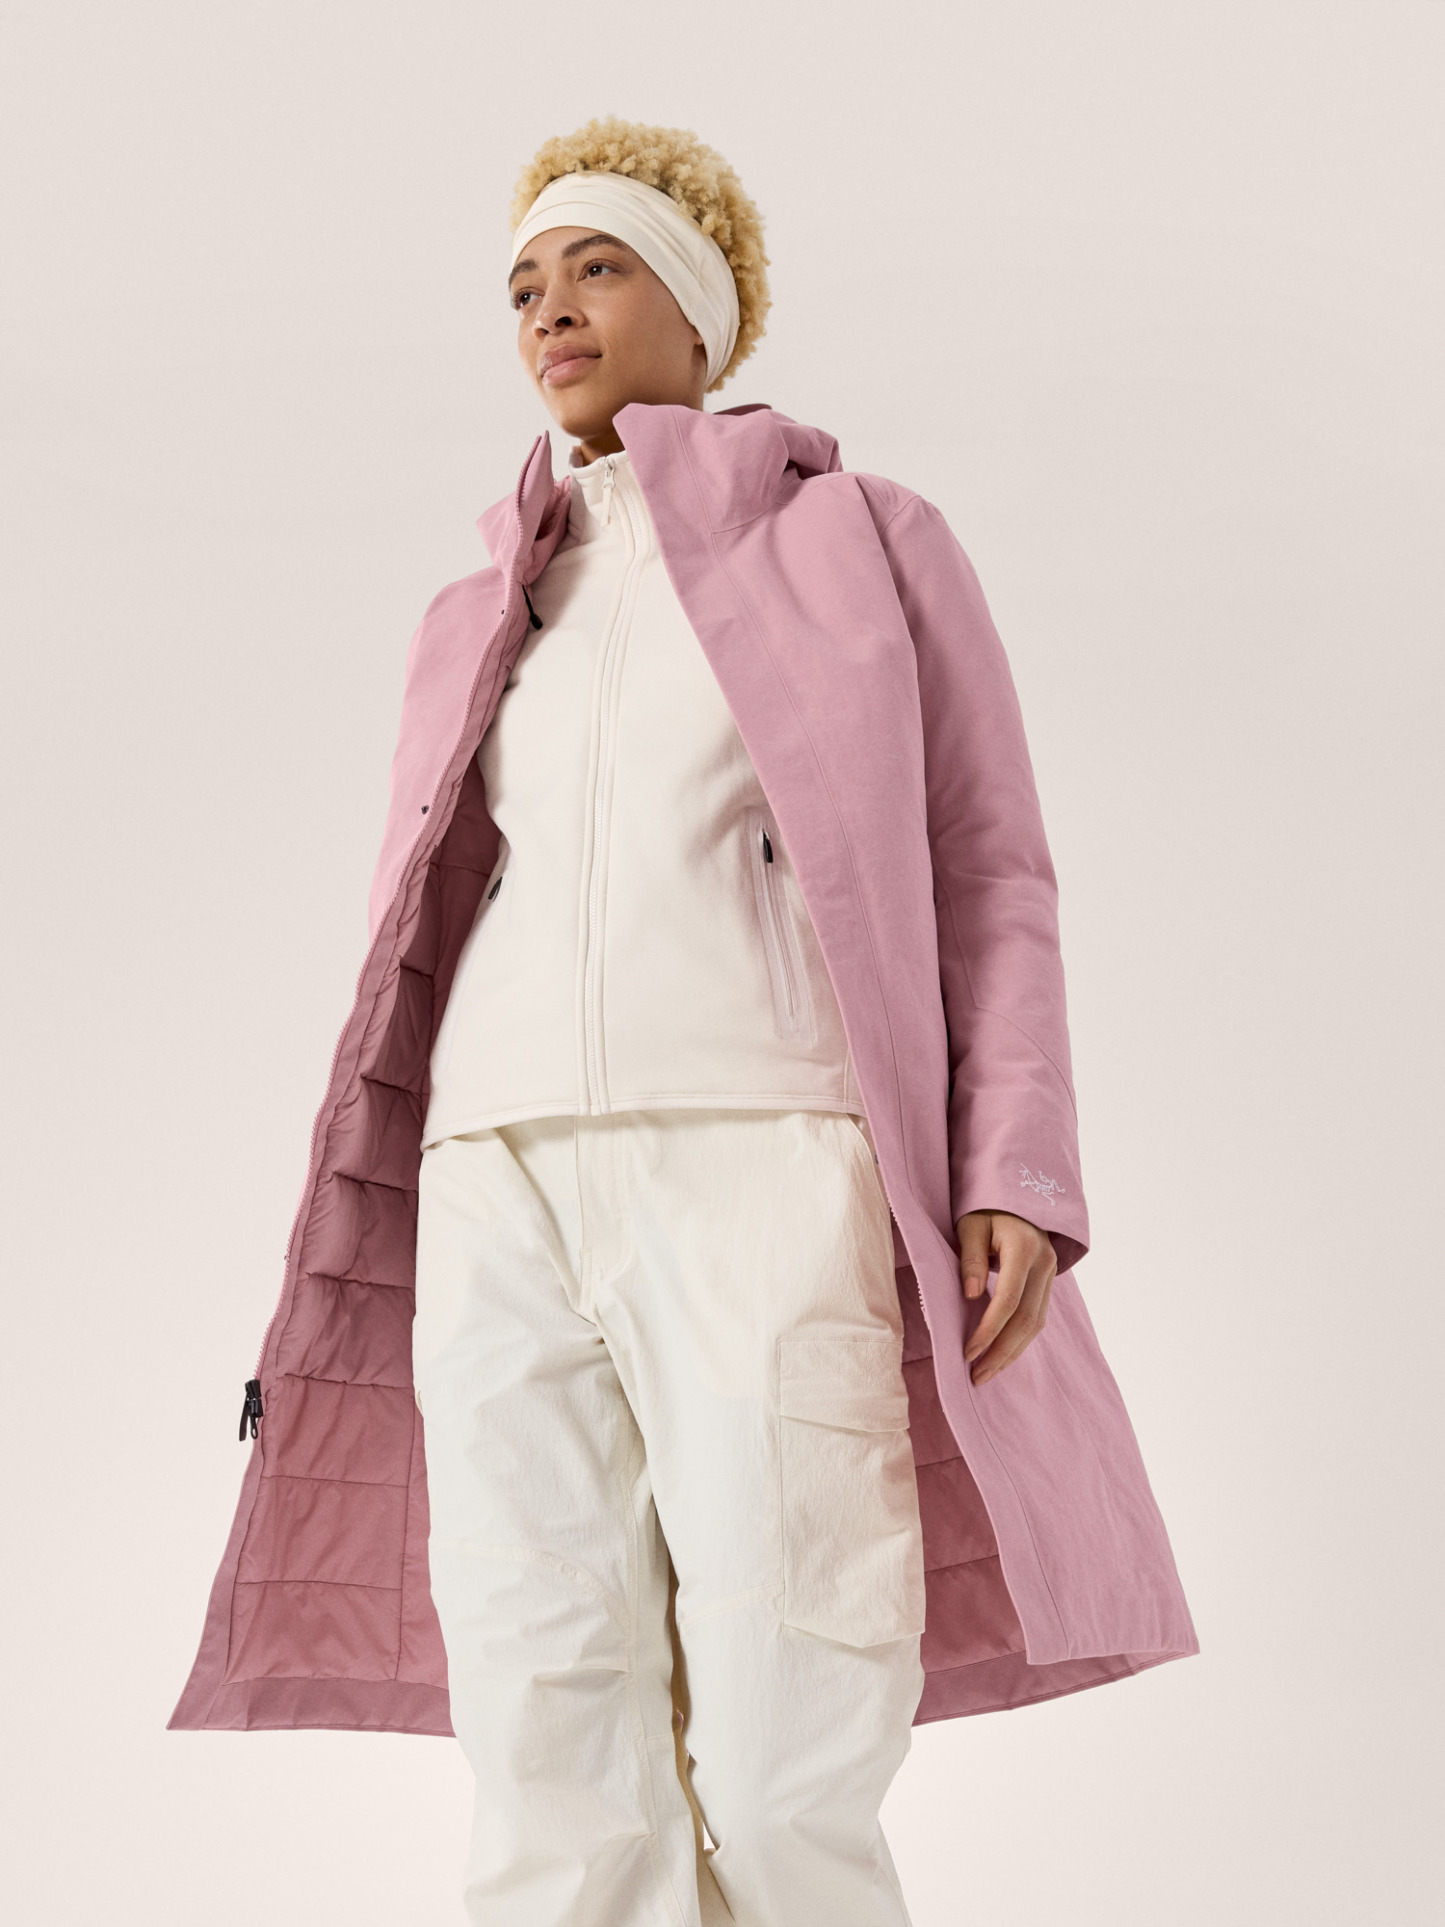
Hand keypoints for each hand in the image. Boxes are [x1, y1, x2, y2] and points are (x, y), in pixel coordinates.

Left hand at [955, 1210, 1056, 1384]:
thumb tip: (971, 1296)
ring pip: (1036, 1323)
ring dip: (1012, 1351)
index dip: (989, 1329)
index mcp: (1024, 1247)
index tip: (968, 1352)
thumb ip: (971, 1259)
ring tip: (987, 1373)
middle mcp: (1044, 1262)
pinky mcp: (1049, 1281)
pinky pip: (1037, 1316)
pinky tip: (1002, 1354)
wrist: (1015, 1196)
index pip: (1008, 1299)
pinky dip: (1019, 1339)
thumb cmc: (984, 1210)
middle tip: (977, 1376)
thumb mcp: (970, 1226)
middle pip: (1027, 1318)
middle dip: (1001, 1351)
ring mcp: (1051, 1273)